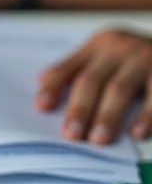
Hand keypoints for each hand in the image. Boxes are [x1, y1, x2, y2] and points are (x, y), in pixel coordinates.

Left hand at [36, 29, 151, 143]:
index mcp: (98, 44)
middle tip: (71, 134)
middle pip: (92, 79)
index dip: (55, 85)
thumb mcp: (106, 53)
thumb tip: (41, 82)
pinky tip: (136, 133)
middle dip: (79, 108)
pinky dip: (146, 115)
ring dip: (107, 116)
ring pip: (119, 89)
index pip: (71, 67)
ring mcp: (142, 58)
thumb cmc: (134, 56)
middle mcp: (117, 48)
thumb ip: (77, 65)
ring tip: (97, 139)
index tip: (41, 106)